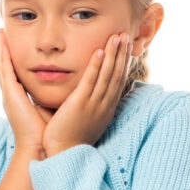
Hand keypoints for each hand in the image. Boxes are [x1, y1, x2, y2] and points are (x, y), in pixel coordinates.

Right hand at [0, 30, 48, 155]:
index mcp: (20, 99)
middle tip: (1, 33)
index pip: (14, 74)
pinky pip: (5, 70)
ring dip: (0, 48)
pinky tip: (2, 42)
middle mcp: (12, 95)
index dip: (12, 59)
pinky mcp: (11, 94)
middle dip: (3, 50)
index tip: (13, 45)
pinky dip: (3, 55)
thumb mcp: (47, 109)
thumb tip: (63, 88)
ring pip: (2, 65)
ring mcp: (9, 94)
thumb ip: (50, 97)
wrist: (39, 148)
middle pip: (5, 67)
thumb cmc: (46, 134)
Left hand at [42, 33, 131, 155]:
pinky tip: (100, 52)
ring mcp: (94, 105)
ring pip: (107, 75)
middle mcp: (104, 105)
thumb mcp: (85, 119)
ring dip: (113, 54)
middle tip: (125, 35)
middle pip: (116, 75)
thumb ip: (86, 103)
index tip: (125, 48)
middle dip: (122, 54)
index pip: (118, 81)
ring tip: (116, 37)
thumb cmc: (70, 139)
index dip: (122, 63)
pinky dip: (96, 66)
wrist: (63, 154)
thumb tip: (84, 92)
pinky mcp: (80, 105)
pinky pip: (91, 82)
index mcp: (106, 108)